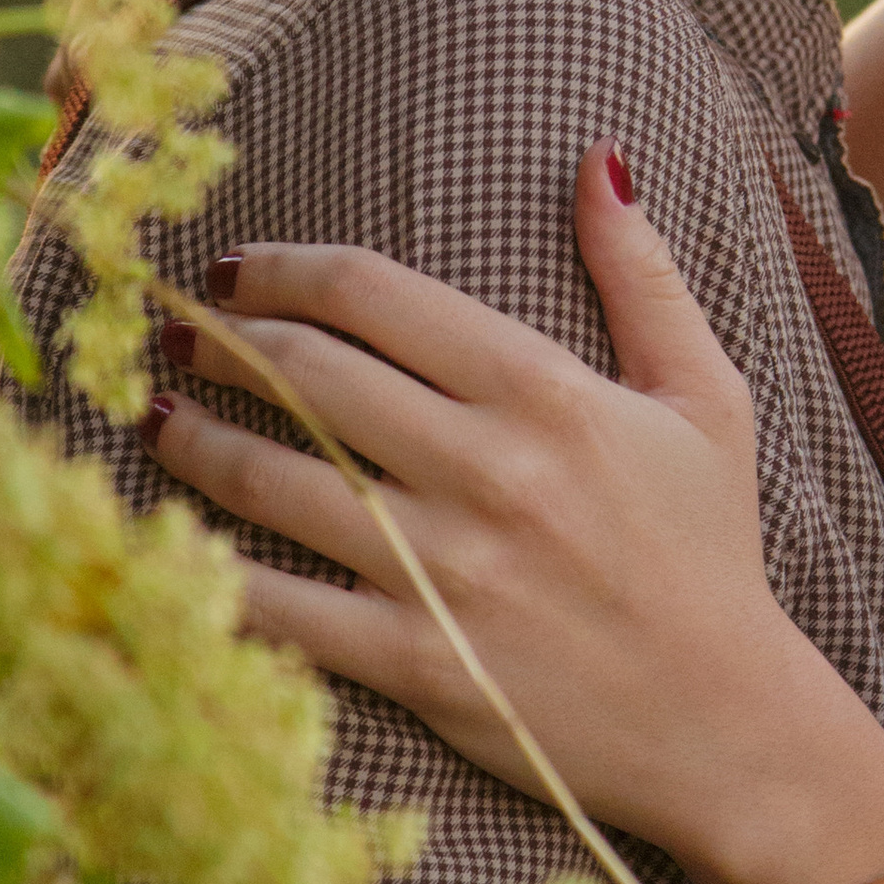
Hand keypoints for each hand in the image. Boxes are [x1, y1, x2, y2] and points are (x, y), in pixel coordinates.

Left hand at [142, 148, 883, 883]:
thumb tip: (600, 158)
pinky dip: (208, 571)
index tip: (238, 270)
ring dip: (192, 439)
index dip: (285, 268)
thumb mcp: (704, 398)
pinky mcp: (419, 664)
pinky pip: (281, 609)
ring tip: (155, 417)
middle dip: (218, 341)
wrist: (728, 725)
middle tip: (175, 333)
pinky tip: (168, 542)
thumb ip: (643, 275)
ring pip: (274, 481)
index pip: (376, 296)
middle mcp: (488, 472)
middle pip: (308, 373)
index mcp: (548, 395)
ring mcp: (447, 572)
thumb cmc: (710, 553)